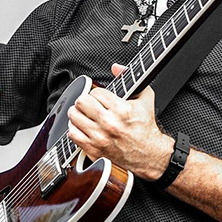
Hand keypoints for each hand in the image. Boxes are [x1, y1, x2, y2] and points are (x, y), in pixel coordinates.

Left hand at [66, 63, 172, 179]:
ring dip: (78, 113)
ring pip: (74, 116)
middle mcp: (109, 124)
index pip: (95, 92)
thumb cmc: (145, 127)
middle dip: (85, 101)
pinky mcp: (93, 149)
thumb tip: (116, 67)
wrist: (149, 154)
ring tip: (85, 114)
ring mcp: (99, 138)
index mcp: (121, 110)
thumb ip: (130, 79)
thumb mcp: (145, 98)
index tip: (101, 98)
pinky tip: (83, 127)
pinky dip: (75, 128)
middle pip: (81, 102)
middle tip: (89, 104)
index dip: (97, 93)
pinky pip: (72, 134)